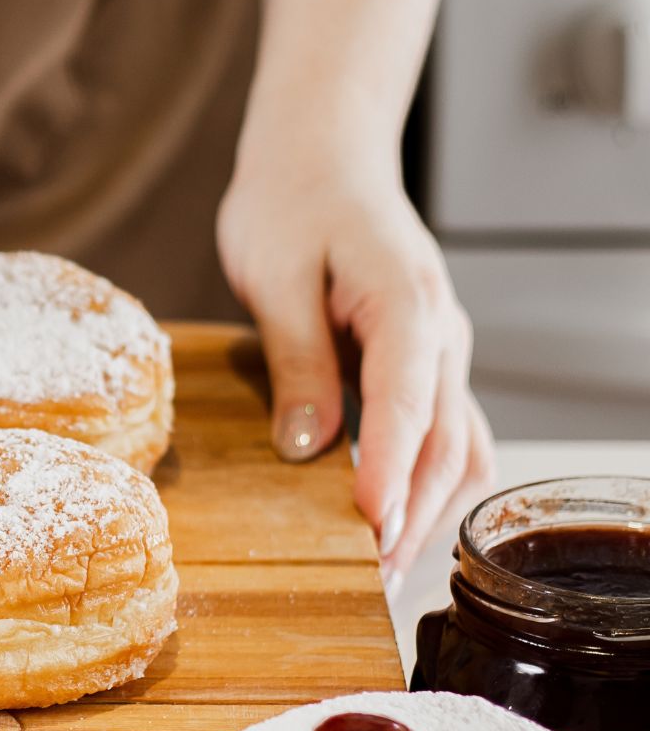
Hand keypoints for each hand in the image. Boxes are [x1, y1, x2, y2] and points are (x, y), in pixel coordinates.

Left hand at [218, 158, 495, 592]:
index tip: (370, 522)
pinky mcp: (427, 360)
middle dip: (412, 510)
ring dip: (426, 507)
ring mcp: (443, 347)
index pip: (408, 400)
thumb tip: (307, 446)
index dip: (390, 468)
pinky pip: (446, 431)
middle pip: (445, 438)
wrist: (320, 157)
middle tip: (366, 573)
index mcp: (406, 302)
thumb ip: (297, 360)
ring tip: (378, 566)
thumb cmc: (291, 203)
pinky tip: (394, 518)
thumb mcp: (274, 275)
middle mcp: (442, 330)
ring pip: (457, 444)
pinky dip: (428, 480)